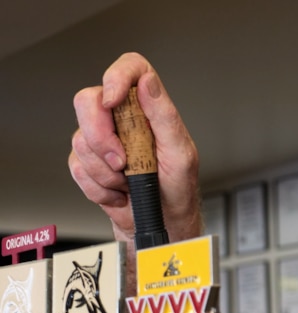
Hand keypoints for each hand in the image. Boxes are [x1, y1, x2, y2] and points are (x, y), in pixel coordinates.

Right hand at [69, 52, 201, 245]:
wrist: (162, 221)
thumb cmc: (177, 188)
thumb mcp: (181, 153)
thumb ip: (165, 116)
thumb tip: (147, 82)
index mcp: (148, 108)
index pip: (130, 69)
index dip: (116, 76)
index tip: (113, 100)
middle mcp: (120, 118)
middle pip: (87, 101)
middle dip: (101, 135)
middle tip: (123, 161)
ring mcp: (100, 139)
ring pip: (81, 140)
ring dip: (107, 171)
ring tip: (131, 182)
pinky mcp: (86, 162)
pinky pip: (78, 168)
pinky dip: (101, 188)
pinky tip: (120, 192)